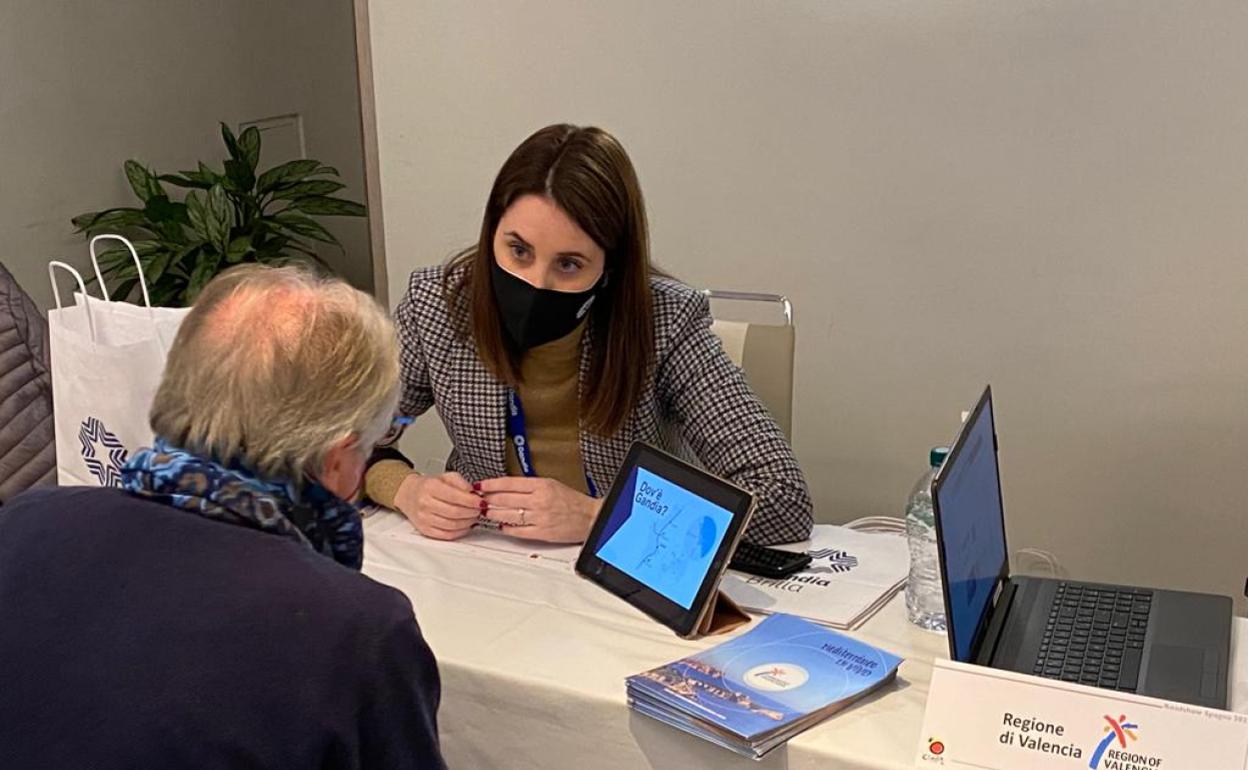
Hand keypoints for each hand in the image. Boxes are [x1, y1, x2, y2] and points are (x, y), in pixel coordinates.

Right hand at [394, 471, 481, 540]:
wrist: (410, 495)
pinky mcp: (425, 530)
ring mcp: (424, 518)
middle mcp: (425, 503)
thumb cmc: (429, 486)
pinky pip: (447, 535)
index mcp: (430, 487)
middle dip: (472, 512)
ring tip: (473, 516)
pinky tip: (465, 525)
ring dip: (468, 522)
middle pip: (455, 512)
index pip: (455, 496)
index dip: (471, 501)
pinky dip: (460, 531)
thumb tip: (473, 493)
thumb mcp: (445, 477)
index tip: (481, 501)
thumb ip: (461, 482)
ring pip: (452, 525)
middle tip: (479, 509)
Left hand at [478, 476, 601, 543]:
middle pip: (504, 499)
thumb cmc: (572, 501)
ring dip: (493, 513)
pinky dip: (505, 528)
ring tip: (486, 511)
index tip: (480, 485)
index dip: (491, 484)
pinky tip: (501, 524)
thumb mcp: (551, 484)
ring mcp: (539, 518)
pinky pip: (516, 531)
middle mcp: (539, 501)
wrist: (589, 517)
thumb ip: (529, 485)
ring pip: (507, 515)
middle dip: (487, 499)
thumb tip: (506, 487)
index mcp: (542, 485)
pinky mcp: (541, 533)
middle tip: (478, 499)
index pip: (509, 483)